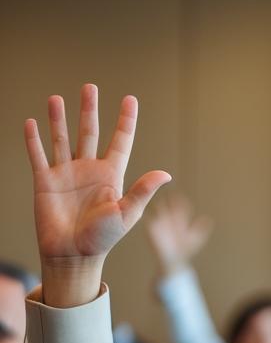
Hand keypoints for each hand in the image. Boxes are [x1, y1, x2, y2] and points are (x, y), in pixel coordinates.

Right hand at [25, 85, 170, 308]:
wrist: (73, 254)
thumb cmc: (104, 238)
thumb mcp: (127, 213)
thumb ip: (142, 191)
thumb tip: (165, 173)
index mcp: (112, 175)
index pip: (121, 141)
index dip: (126, 121)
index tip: (130, 99)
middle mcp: (89, 169)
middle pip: (90, 132)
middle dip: (89, 109)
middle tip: (89, 87)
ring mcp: (66, 174)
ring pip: (62, 138)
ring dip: (59, 118)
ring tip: (57, 97)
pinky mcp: (44, 182)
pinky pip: (38, 155)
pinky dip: (34, 139)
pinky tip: (33, 122)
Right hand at [145, 195, 213, 277]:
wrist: (173, 262)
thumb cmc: (184, 250)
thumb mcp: (195, 239)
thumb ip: (200, 229)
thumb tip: (208, 219)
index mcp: (180, 218)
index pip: (179, 203)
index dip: (180, 200)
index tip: (181, 200)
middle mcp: (169, 217)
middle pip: (167, 201)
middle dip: (169, 198)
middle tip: (171, 199)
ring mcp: (159, 222)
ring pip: (156, 206)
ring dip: (160, 205)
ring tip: (166, 209)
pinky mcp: (150, 228)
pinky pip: (147, 218)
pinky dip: (151, 215)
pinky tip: (157, 218)